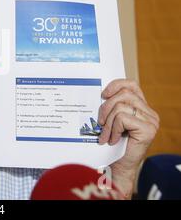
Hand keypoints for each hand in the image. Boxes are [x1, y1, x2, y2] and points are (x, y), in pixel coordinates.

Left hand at [98, 79, 158, 198]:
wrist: (118, 166)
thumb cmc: (112, 144)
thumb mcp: (111, 120)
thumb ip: (112, 106)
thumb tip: (100, 93)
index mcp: (141, 107)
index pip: (131, 85)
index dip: (116, 85)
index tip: (103, 94)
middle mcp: (149, 112)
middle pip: (123, 95)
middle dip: (105, 107)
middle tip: (100, 123)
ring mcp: (151, 121)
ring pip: (120, 107)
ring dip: (107, 122)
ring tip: (105, 135)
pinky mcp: (148, 129)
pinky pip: (122, 118)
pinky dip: (113, 129)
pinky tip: (111, 140)